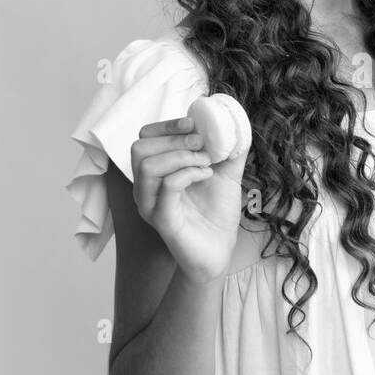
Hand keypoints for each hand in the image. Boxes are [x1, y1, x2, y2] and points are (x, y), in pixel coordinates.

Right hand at [130, 110, 249, 283]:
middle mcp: (146, 188)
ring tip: (206, 163)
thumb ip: (228, 149)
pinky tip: (207, 175)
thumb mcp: (225, 174)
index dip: (167, 126)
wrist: (220, 251)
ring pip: (147, 165)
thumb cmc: (216, 214)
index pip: (144, 138)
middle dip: (174, 139)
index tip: (193, 124)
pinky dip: (189, 173)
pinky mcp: (162, 219)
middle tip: (202, 145)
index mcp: (155, 173)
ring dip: (181, 156)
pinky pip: (167, 186)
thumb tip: (235, 123)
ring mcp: (151, 204)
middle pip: (140, 148)